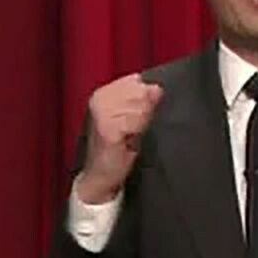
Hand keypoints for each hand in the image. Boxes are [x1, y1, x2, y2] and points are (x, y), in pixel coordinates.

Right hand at [76, 74, 164, 203]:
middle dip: (143, 112)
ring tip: (129, 136)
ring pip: (140, 107)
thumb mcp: (130, 119)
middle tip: (132, 130)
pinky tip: (128, 141)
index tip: (135, 118)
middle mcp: (99, 98)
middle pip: (141, 92)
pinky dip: (136, 133)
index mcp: (103, 93)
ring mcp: (101, 113)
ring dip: (141, 124)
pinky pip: (136, 122)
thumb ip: (142, 101)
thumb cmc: (117, 148)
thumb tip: (157, 88)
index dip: (144, 99)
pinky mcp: (107, 128)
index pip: (136, 81)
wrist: (100, 176)